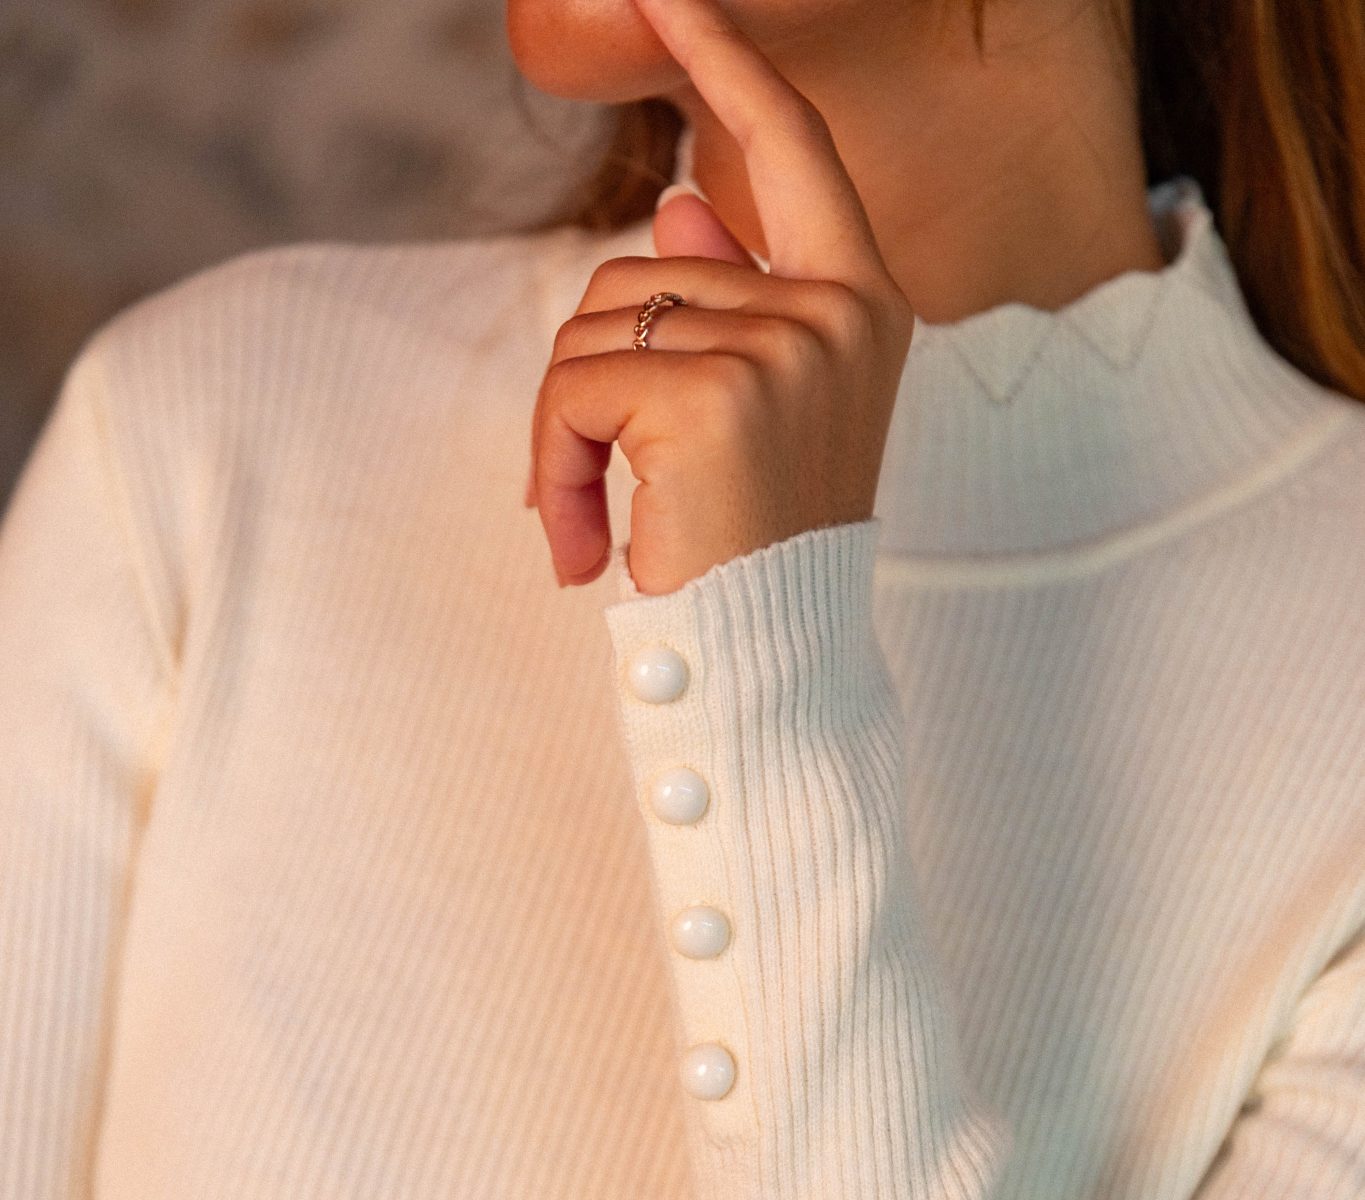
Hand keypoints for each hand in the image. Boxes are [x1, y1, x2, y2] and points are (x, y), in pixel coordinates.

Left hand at [523, 0, 912, 598]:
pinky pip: (575, 385)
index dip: (729, 60)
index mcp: (861, 304)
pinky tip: (578, 550)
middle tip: (590, 502)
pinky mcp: (719, 395)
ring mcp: (788, 346)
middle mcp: (840, 311)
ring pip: (594, 324)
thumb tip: (681, 199)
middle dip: (589, 384)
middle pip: (642, 267)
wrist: (766, 673)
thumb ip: (726, 300)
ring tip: (591, 534)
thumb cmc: (754, 556)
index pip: (792, 147)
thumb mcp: (752, 420)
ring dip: (563, 436)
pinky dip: (550, 468)